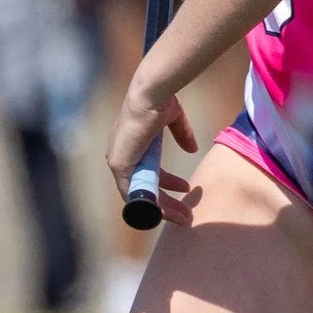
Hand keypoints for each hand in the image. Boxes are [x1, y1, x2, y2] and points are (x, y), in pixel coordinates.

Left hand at [106, 72, 201, 224]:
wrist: (150, 96)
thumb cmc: (160, 102)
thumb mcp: (174, 120)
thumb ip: (182, 134)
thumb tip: (193, 149)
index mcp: (132, 145)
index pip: (148, 172)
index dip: (167, 183)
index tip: (183, 189)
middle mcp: (123, 155)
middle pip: (146, 187)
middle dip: (168, 201)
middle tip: (186, 211)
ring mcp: (119, 161)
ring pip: (141, 194)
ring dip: (163, 208)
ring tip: (183, 216)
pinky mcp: (119, 165)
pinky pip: (132, 193)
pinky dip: (149, 205)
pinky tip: (166, 214)